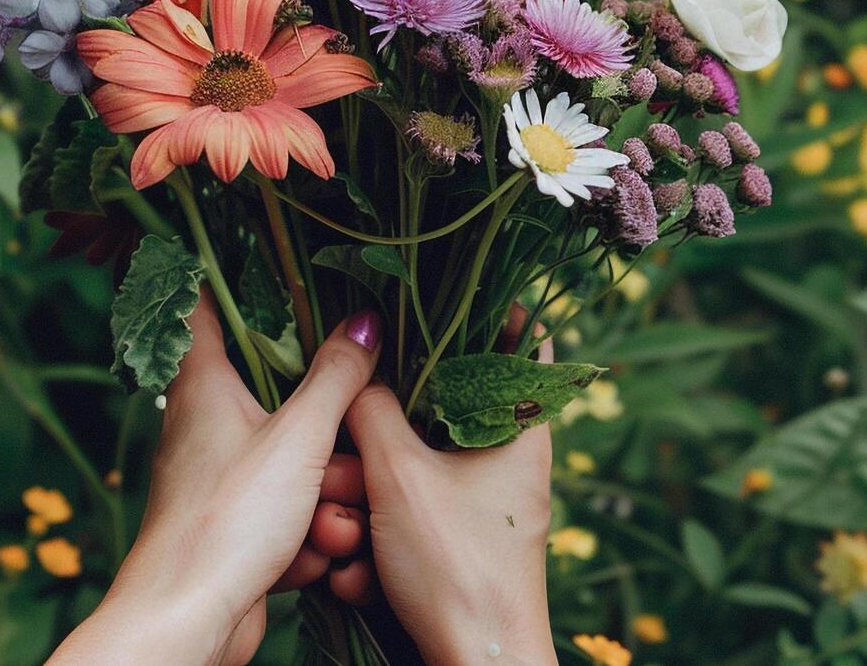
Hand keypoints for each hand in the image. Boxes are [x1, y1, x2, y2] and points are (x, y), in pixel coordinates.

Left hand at [49, 295, 382, 664]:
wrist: (187, 622)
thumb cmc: (228, 521)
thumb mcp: (299, 439)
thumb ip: (337, 377)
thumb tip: (366, 320)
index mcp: (203, 383)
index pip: (206, 303)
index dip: (236, 273)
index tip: (278, 252)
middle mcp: (203, 423)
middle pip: (275, 393)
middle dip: (324, 428)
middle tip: (340, 448)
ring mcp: (217, 478)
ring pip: (292, 461)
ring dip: (322, 495)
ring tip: (322, 522)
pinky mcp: (232, 527)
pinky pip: (287, 514)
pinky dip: (306, 535)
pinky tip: (308, 557)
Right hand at [342, 326, 555, 664]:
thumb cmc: (458, 567)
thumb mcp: (401, 475)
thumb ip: (371, 409)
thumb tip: (356, 364)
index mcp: (519, 429)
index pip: (523, 343)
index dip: (487, 310)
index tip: (439, 290)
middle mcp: (504, 463)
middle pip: (432, 417)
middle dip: (371, 446)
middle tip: (342, 467)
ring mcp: (477, 509)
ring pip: (404, 475)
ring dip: (361, 504)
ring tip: (347, 538)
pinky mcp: (451, 550)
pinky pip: (402, 523)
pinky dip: (373, 546)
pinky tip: (359, 576)